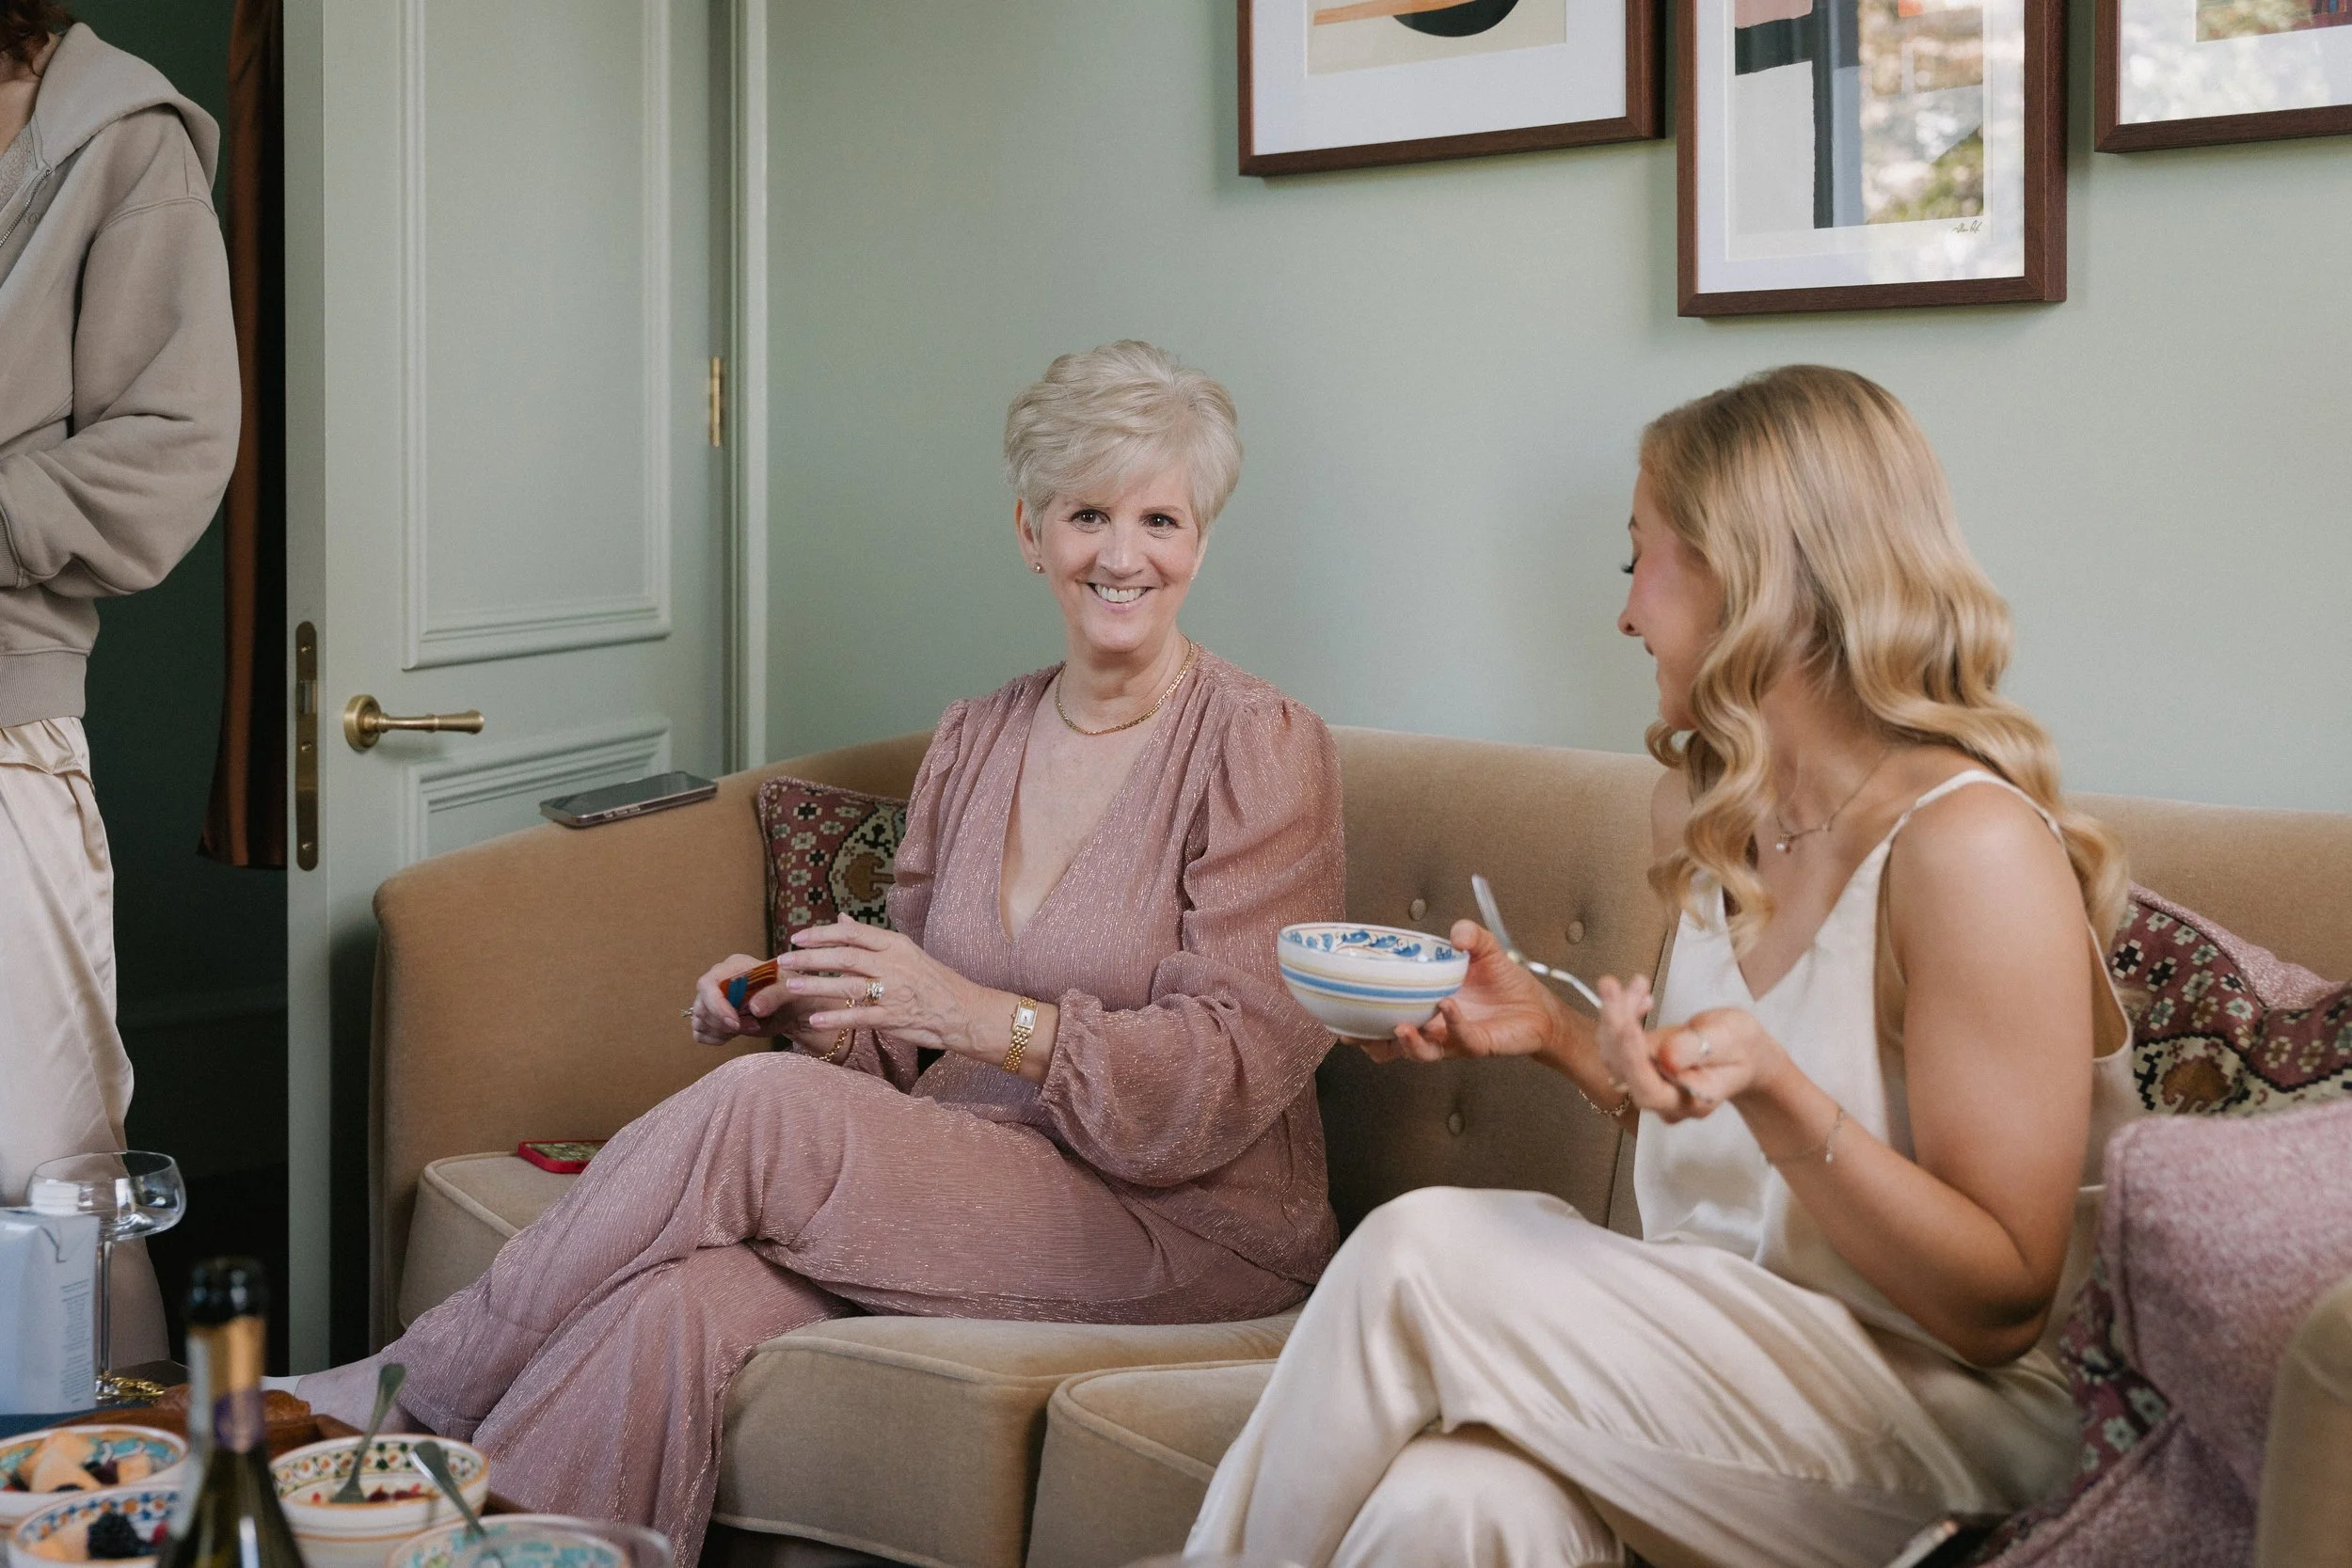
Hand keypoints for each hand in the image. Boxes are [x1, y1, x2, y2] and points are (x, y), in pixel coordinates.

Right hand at [687, 953, 827, 1047]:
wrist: (792, 1010)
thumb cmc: (792, 993)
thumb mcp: (791, 990)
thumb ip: (775, 995)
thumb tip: (754, 1008)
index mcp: (734, 966)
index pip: (708, 984)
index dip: (717, 1006)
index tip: (735, 1023)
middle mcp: (719, 980)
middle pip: (701, 1006)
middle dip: (725, 1023)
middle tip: (753, 1025)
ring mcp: (713, 999)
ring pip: (700, 1020)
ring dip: (723, 1031)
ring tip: (750, 1026)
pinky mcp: (713, 1017)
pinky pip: (699, 1032)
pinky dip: (716, 1038)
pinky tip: (736, 1033)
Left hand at [776, 919, 988, 1055]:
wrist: (964, 1010)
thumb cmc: (933, 980)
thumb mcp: (905, 951)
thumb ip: (870, 937)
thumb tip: (842, 918)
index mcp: (895, 945)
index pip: (853, 934)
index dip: (822, 934)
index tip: (798, 937)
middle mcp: (892, 965)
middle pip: (844, 958)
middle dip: (810, 958)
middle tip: (784, 960)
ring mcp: (893, 992)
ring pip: (847, 986)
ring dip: (816, 986)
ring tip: (791, 985)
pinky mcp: (893, 1018)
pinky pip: (859, 1017)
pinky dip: (836, 1018)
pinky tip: (814, 1019)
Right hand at [1371, 920, 1568, 1063]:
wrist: (1538, 1008)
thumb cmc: (1506, 984)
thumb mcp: (1485, 950)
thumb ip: (1470, 935)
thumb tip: (1455, 933)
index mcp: (1424, 1005)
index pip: (1385, 1017)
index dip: (1361, 1020)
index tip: (1339, 1013)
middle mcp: (1433, 1027)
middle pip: (1392, 1046)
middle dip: (1372, 1043)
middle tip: (1356, 1034)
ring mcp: (1452, 1039)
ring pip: (1421, 1052)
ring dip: (1408, 1043)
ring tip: (1400, 1026)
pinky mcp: (1477, 1045)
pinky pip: (1459, 1038)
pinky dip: (1450, 1022)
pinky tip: (1447, 1006)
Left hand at [1594, 987, 1782, 1123]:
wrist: (1741, 1051)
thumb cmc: (1741, 1047)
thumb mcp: (1731, 1039)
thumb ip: (1700, 1049)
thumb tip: (1667, 1058)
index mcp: (1691, 1101)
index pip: (1650, 1090)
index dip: (1633, 1060)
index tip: (1628, 1026)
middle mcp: (1663, 1099)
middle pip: (1623, 1069)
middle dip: (1615, 1023)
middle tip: (1611, 986)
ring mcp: (1647, 1082)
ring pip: (1614, 1052)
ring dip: (1615, 1012)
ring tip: (1636, 982)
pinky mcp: (1637, 1064)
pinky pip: (1617, 1041)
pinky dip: (1621, 1013)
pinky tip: (1639, 994)